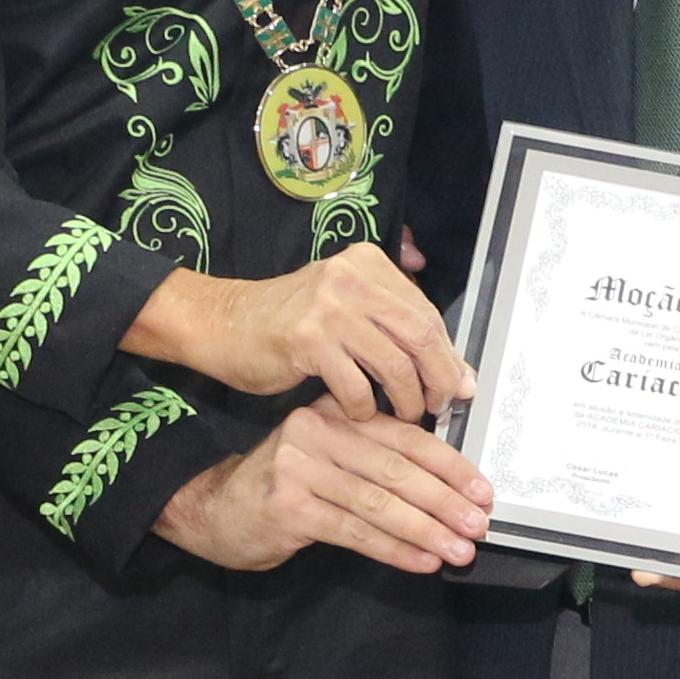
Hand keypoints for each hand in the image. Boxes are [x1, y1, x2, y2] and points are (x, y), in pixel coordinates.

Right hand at [122, 244, 472, 417]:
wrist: (221, 323)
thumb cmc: (287, 323)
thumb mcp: (345, 307)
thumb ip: (396, 329)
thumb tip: (458, 370)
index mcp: (367, 264)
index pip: (426, 313)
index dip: (448, 354)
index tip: (458, 384)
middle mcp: (351, 278)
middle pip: (420, 335)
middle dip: (439, 378)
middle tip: (440, 405)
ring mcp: (329, 307)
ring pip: (394, 364)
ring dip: (406, 399)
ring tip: (404, 414)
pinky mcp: (307, 340)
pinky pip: (356, 385)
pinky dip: (364, 407)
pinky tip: (360, 414)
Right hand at [149, 404, 496, 574]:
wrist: (213, 508)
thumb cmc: (283, 486)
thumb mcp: (328, 456)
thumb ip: (375, 458)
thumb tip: (448, 488)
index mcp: (335, 411)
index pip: (405, 437)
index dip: (449, 466)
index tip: (481, 491)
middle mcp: (316, 431)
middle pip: (396, 469)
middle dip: (444, 502)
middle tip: (478, 525)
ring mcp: (299, 467)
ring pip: (378, 503)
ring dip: (426, 531)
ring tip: (458, 550)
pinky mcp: (288, 506)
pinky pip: (354, 531)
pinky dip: (393, 549)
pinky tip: (421, 561)